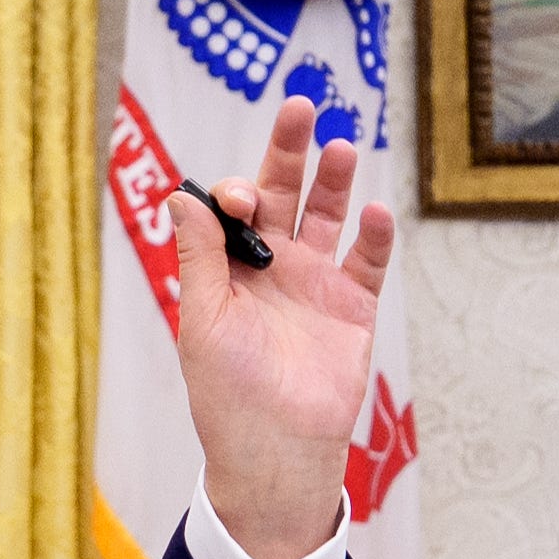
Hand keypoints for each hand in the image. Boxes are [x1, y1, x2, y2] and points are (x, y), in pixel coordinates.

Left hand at [171, 96, 395, 558]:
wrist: (274, 451)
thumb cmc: (226, 394)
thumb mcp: (202, 321)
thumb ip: (199, 258)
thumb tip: (181, 196)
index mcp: (228, 266)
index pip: (234, 207)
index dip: (235, 191)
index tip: (238, 200)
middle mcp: (272, 265)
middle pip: (284, 193)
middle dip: (289, 152)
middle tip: (300, 107)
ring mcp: (315, 284)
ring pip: (328, 217)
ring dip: (335, 182)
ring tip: (342, 145)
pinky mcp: (352, 309)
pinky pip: (366, 263)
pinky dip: (374, 237)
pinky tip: (376, 212)